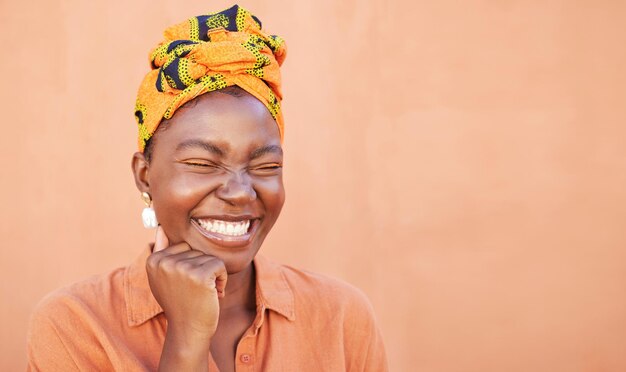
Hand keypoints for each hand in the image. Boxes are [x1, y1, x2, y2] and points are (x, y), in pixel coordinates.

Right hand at [146, 226, 226, 369]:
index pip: (182, 246)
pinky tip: (212, 293)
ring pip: (208, 257)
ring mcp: (181, 268)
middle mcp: (164, 262)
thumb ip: (162, 251)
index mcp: (153, 260)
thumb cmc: (179, 303)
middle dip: (201, 268)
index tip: (183, 284)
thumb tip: (161, 226)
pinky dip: (221, 279)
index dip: (189, 265)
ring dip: (212, 275)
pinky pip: (219, 265)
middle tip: (194, 290)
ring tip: (202, 293)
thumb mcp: (162, 277)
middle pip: (196, 250)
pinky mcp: (199, 275)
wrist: (188, 330)